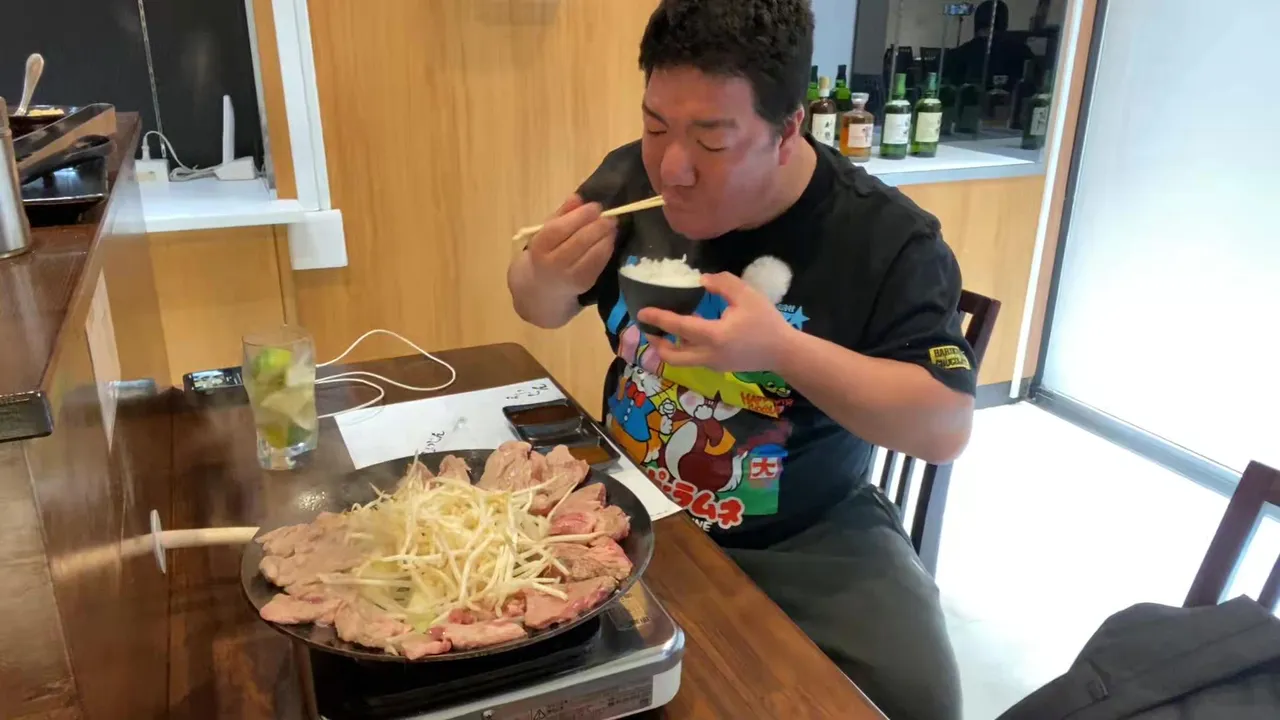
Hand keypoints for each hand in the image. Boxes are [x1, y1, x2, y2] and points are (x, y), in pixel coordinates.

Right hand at [526, 194, 617, 294]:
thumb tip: (577, 197)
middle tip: (609, 216)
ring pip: (593, 252)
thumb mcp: (548, 231)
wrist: (544, 287)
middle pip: (579, 241)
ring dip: (606, 236)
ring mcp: (570, 275)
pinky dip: (607, 248)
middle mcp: (553, 263)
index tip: (595, 206)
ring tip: (612, 226)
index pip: (560, 229)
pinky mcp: (585, 282)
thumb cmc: (547, 252)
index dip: (580, 216)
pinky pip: (600, 263)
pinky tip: (609, 239)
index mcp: (540, 246)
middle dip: (598, 225)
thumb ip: (562, 213)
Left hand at [638, 272, 794, 371]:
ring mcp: (713, 364)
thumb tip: (701, 280)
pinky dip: (685, 348)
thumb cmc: (766, 322)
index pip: (679, 327)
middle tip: (649, 328)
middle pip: (672, 357)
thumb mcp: (747, 295)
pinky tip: (690, 331)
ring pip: (681, 361)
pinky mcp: (718, 367)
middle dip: (657, 343)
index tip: (642, 312)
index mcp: (714, 336)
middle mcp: (708, 355)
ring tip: (665, 330)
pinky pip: (694, 359)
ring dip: (670, 347)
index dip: (658, 318)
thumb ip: (722, 283)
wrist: (784, 352)